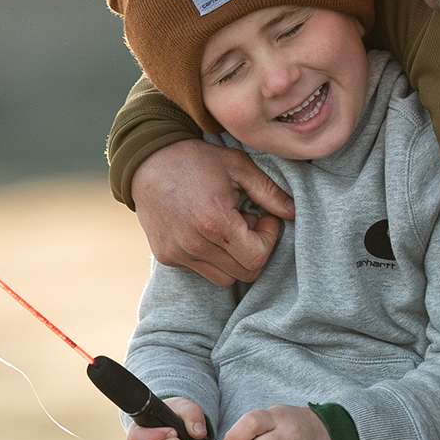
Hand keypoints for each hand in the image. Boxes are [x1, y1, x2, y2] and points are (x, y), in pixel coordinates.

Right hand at [133, 139, 292, 284]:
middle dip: (255, 250)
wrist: (146, 161)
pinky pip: (202, 271)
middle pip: (245, 274)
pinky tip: (208, 230)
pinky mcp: (167, 257)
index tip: (264, 217)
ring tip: (228, 228)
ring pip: (225, 278)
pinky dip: (213, 258)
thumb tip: (293, 213)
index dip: (269, 239)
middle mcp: (195, 245)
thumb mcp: (238, 166)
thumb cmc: (196, 160)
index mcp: (215, 222)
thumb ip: (269, 191)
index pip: (257, 258)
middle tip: (248, 222)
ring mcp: (178, 254)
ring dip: (235, 258)